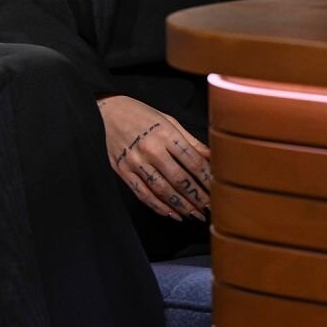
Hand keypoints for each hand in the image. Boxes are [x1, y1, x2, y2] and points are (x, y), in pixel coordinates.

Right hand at [98, 95, 210, 220]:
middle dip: (197, 196)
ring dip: (180, 205)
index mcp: (166, 134)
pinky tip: (171, 214)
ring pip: (161, 190)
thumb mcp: (169, 121)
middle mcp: (151, 149)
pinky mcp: (122, 171)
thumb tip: (212, 157)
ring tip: (194, 214)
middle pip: (179, 179)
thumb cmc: (143, 115)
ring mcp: (135, 162)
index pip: (193, 161)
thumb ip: (190, 141)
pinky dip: (158, 207)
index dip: (207, 179)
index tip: (219, 189)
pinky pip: (142, 193)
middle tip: (210, 208)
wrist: (107, 112)